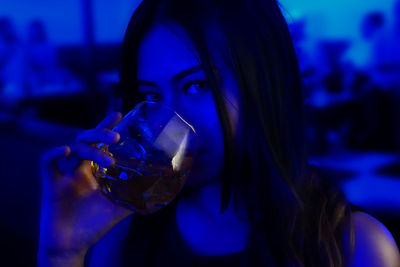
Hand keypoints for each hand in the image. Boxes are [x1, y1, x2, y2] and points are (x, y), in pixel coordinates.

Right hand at [38, 112, 133, 265]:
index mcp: (94, 171)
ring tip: (107, 159)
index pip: (100, 143)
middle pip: (86, 139)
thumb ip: (134, 196)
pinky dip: (54, 154)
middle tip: (116, 136)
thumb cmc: (93, 225)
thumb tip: (157, 188)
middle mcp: (80, 168)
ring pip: (73, 148)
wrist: (72, 245)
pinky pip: (47, 163)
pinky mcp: (51, 184)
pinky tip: (66, 151)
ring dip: (90, 149)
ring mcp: (65, 175)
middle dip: (100, 133)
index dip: (106, 127)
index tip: (119, 114)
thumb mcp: (118, 208)